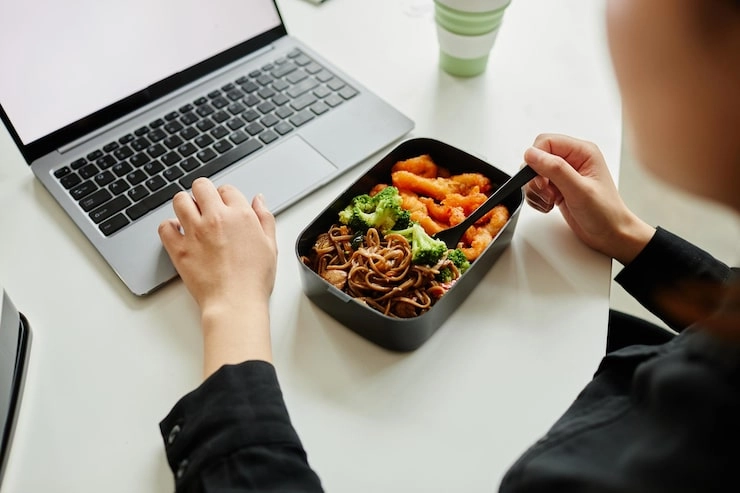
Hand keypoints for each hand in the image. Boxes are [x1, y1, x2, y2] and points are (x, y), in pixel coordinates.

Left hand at [158, 178, 276, 374]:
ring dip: (185, 205)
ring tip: (191, 217)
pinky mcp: (179, 248)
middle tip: (206, 207)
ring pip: (180, 200)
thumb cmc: (254, 279)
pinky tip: (179, 233)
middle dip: (203, 193)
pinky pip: (164, 226)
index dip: (226, 197)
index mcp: (240, 215)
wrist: (235, 303)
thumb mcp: (270, 245)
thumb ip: (265, 217)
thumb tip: (258, 200)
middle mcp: (216, 218)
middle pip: (201, 186)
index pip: (227, 189)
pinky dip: (169, 227)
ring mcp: (194, 232)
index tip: (225, 207)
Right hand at [523, 133, 654, 264]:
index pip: (546, 142)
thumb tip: (531, 154)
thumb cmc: (605, 213)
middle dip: (535, 178)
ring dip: (536, 191)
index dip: (537, 159)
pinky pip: (535, 187)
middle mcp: (572, 160)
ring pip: (533, 174)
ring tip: (550, 201)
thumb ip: (555, 169)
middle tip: (547, 192)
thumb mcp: (579, 189)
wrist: (609, 234)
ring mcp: (563, 174)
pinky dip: (536, 198)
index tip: (540, 179)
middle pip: (536, 158)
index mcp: (582, 152)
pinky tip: (549, 206)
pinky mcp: (556, 187)